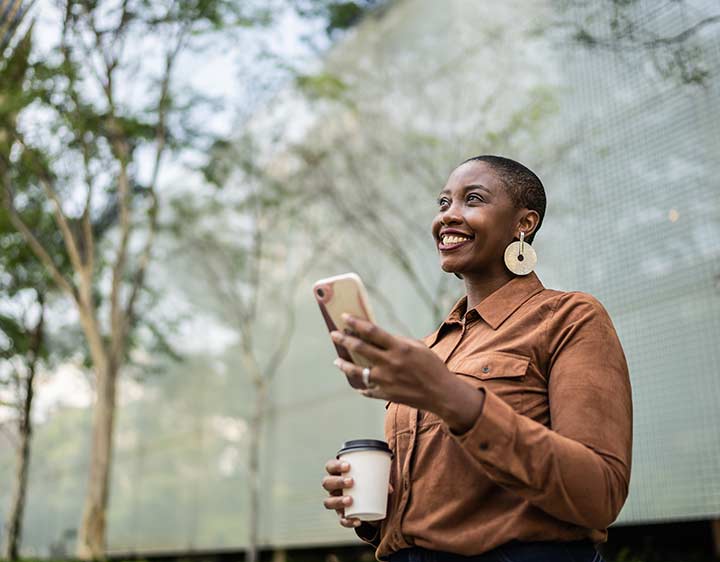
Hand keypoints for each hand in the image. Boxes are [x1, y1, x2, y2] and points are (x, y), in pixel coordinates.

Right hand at [322, 459, 393, 528]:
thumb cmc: (366, 482)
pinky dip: (348, 521)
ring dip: (339, 501)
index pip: (330, 466)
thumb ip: (381, 480)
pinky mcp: (341, 514)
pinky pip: (341, 519)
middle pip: (327, 483)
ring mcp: (335, 501)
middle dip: (338, 482)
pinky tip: (357, 520)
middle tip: (351, 482)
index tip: (348, 466)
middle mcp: (332, 487)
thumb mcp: (372, 478)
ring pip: (328, 502)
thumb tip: (390, 488)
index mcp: (337, 473)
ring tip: (350, 500)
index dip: (336, 465)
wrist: (364, 499)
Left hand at [330, 314, 460, 415]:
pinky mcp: (386, 394)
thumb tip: (378, 337)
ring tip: (336, 360)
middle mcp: (390, 363)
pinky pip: (367, 389)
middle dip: (344, 339)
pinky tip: (357, 383)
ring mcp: (386, 380)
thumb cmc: (433, 367)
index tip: (344, 317)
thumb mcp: (418, 347)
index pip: (372, 331)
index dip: (356, 323)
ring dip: (344, 365)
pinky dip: (361, 386)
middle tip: (334, 334)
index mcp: (399, 348)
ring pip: (357, 371)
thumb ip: (398, 341)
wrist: (442, 394)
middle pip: (360, 349)